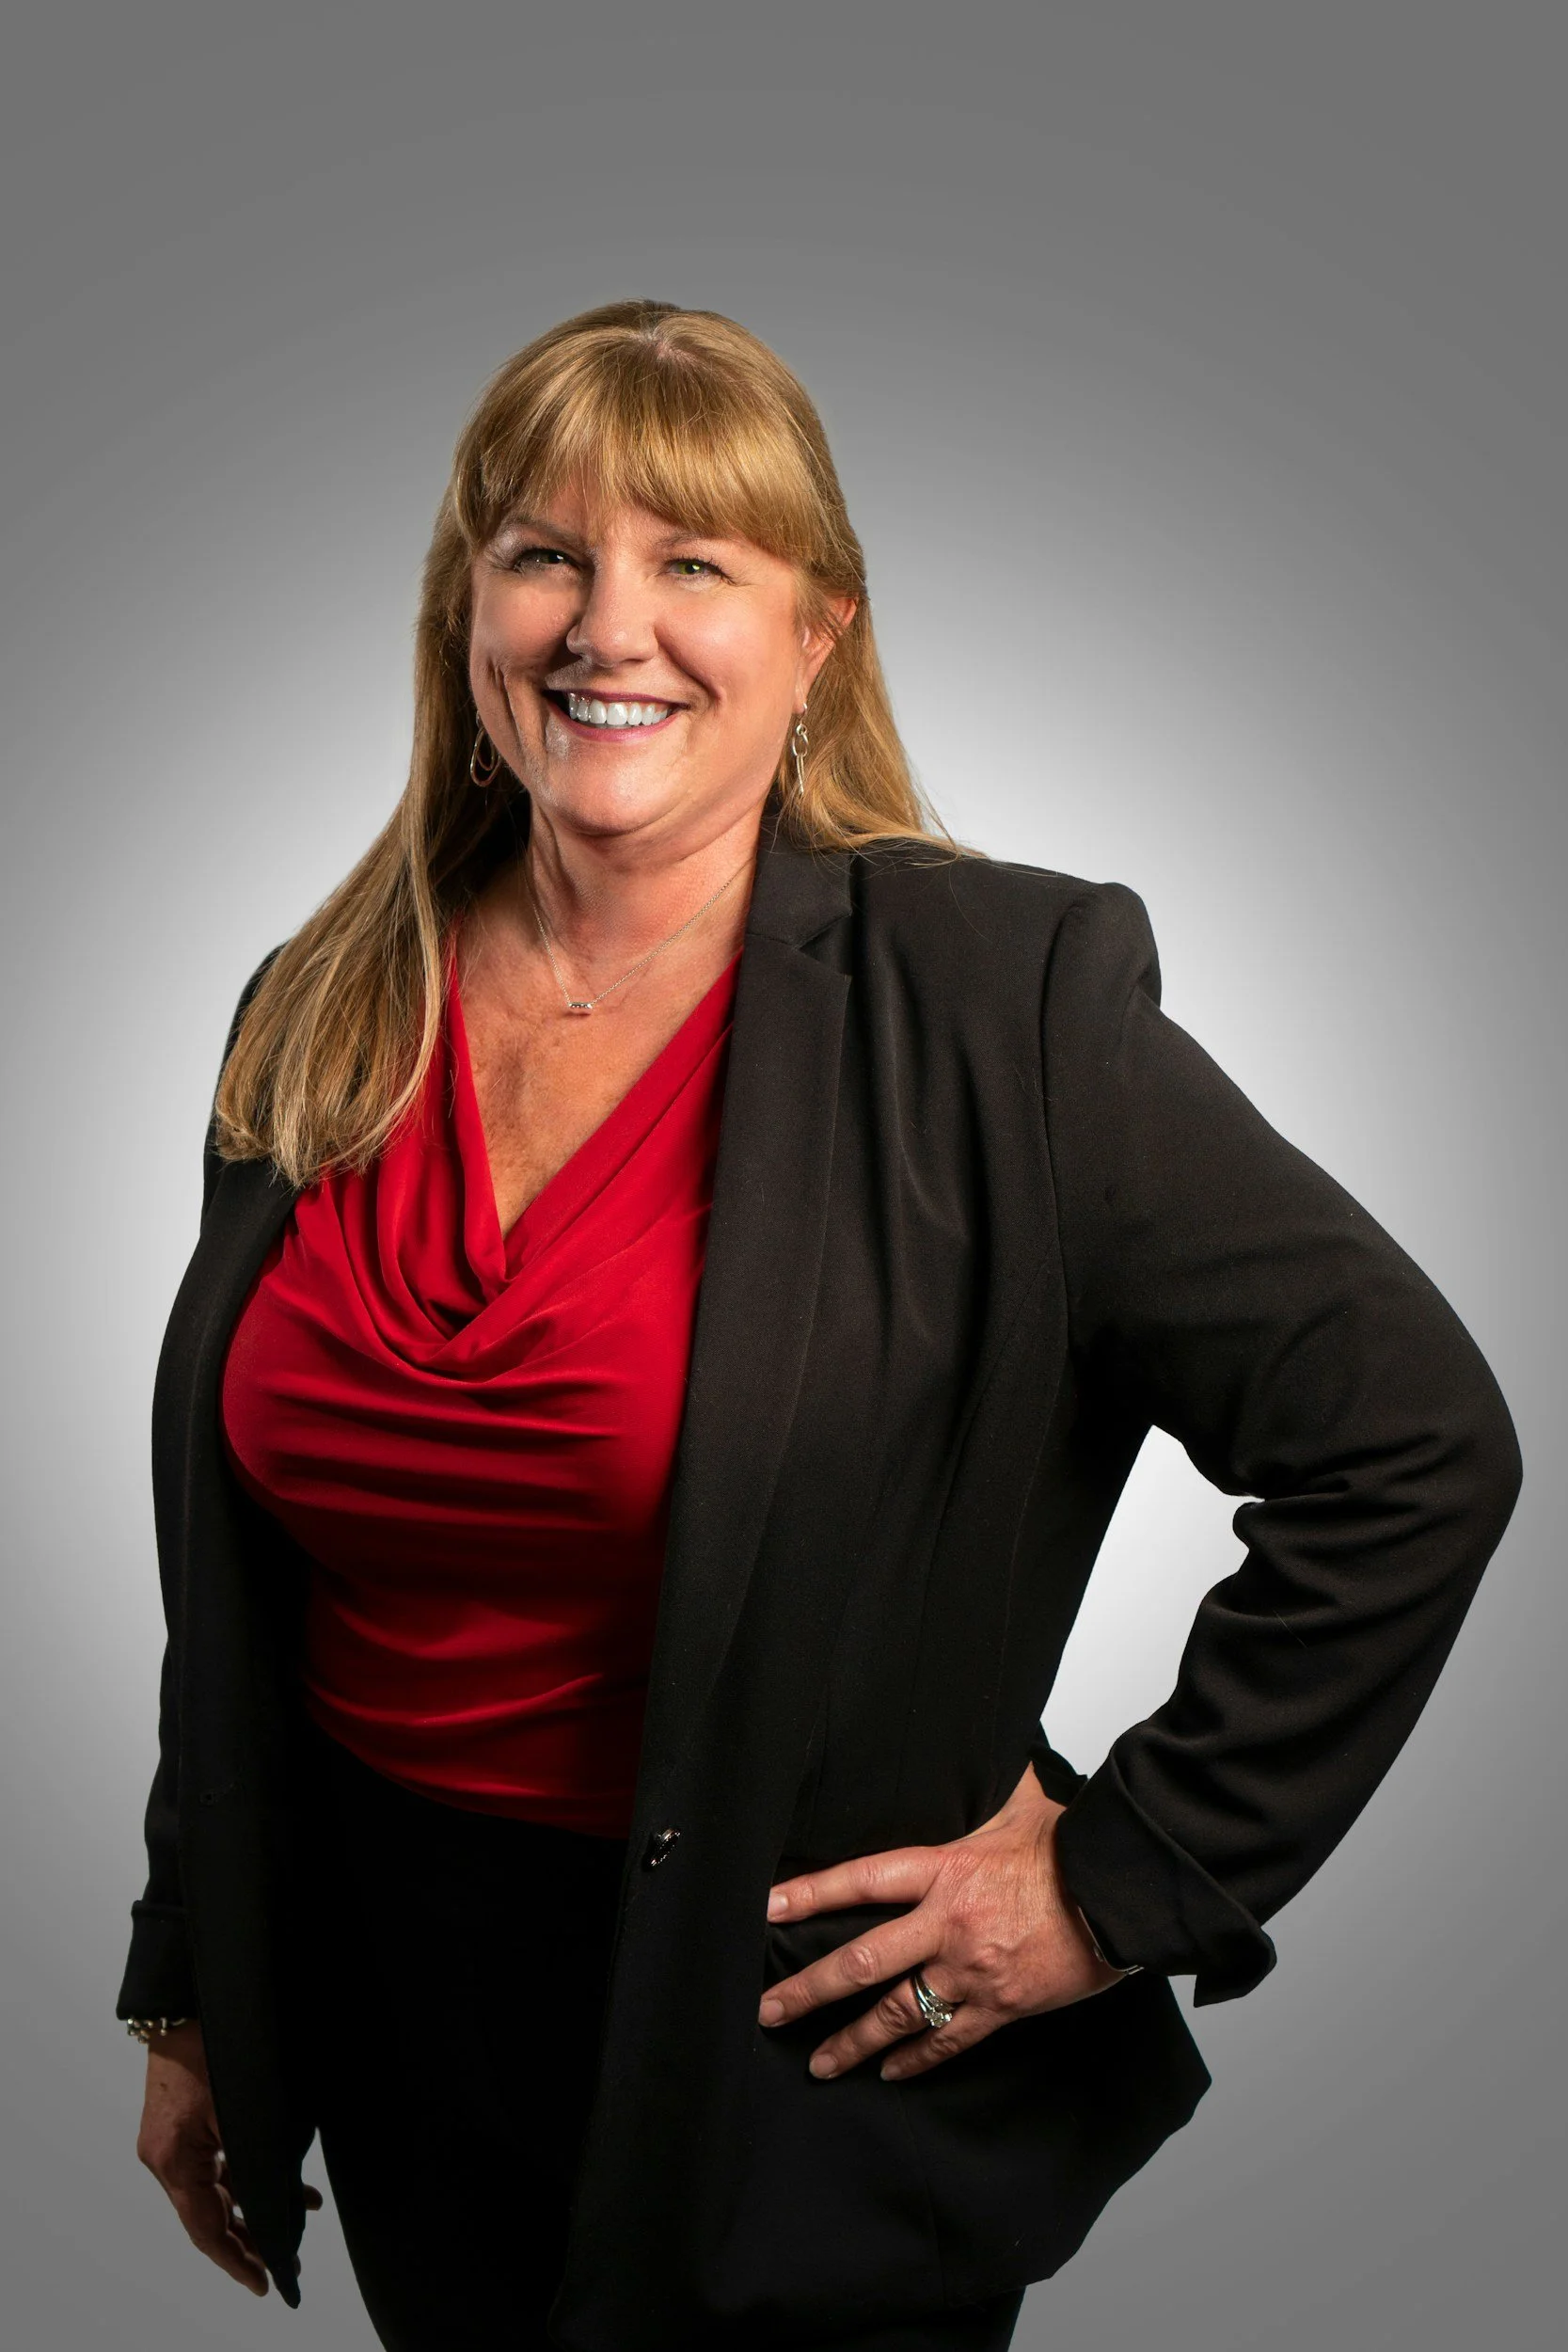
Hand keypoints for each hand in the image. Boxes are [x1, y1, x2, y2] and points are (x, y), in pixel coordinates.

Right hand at [135, 2021, 322, 2294]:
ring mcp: (172, 2143)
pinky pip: (216, 2165)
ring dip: (255, 2206)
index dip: (236, 2260)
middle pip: (209, 2217)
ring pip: (216, 2192)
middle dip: (248, 2242)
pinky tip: (285, 2179)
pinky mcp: (183, 2126)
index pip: (206, 2229)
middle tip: (283, 2265)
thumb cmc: (213, 2045)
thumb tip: (283, 2200)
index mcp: (174, 2160)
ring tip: (300, 2216)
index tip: (263, 2283)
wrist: (186, 2000)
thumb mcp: (242, 2107)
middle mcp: (166, 2158)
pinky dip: (246, 2177)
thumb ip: (258, 2159)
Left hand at [758, 1763, 1125, 2081]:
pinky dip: (916, 2059)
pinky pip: (948, 2041)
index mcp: (945, 1870)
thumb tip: (976, 1740)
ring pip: (897, 2013)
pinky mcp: (1001, 2007)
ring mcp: (972, 1971)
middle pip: (861, 1961)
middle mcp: (948, 1924)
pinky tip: (891, 2071)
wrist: (1121, 1895)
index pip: (861, 1879)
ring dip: (852, 2042)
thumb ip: (983, 1783)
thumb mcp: (1019, 1803)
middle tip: (769, 2010)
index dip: (810, 1893)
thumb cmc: (1072, 1847)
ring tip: (818, 2063)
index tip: (767, 1908)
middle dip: (809, 1990)